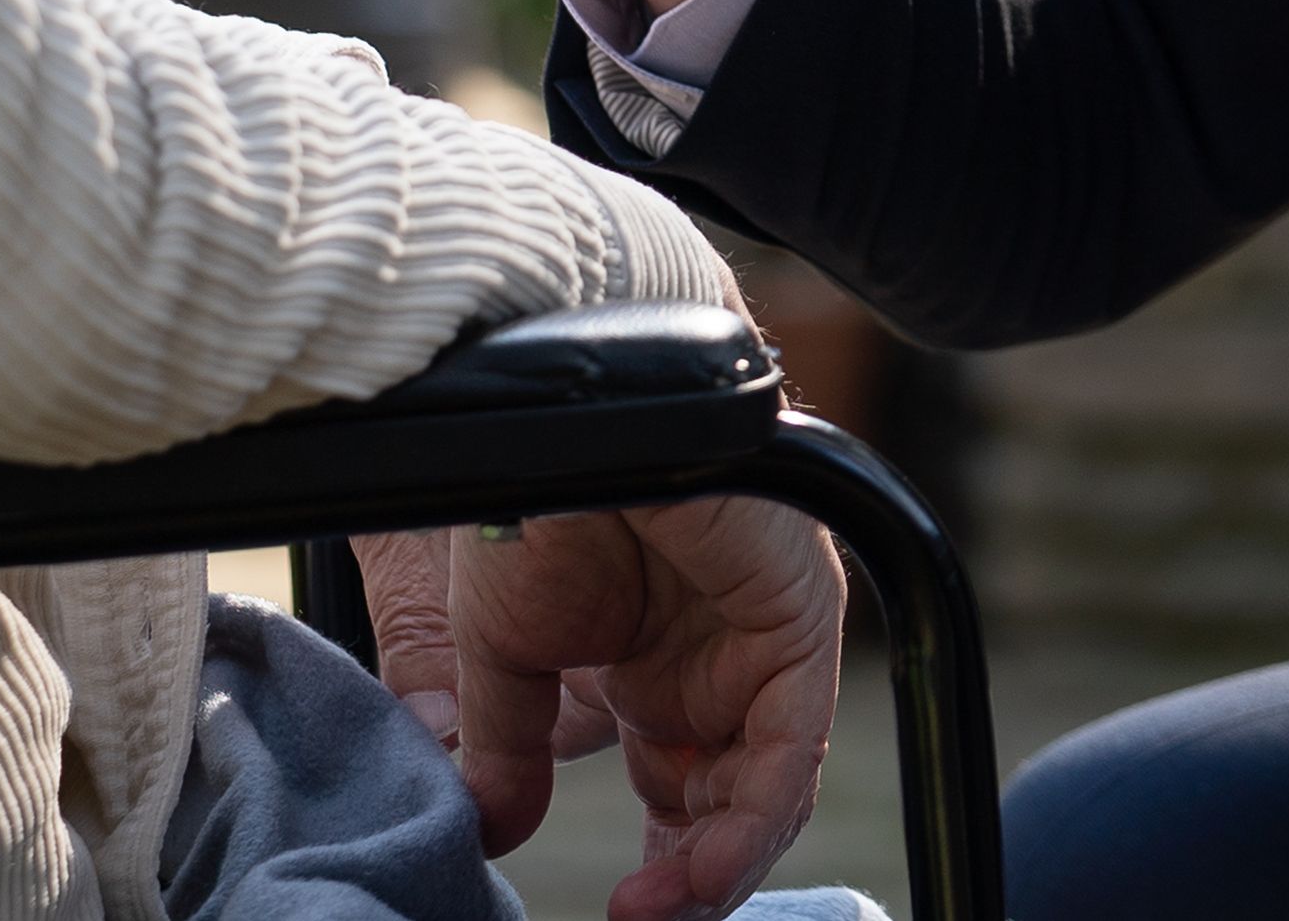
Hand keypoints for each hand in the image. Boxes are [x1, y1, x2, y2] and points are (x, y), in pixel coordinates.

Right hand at [357, 499, 845, 920]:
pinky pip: (790, 742)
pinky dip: (752, 815)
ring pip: (767, 781)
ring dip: (721, 861)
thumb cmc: (520, 505)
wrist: (556, 418)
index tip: (622, 912)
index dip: (663, 861)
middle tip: (645, 920)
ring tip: (664, 911)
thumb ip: (507, 746)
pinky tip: (702, 870)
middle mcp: (716, 659)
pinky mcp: (798, 619)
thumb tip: (490, 828)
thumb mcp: (498, 652)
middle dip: (694, 875)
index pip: (679, 788)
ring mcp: (761, 640)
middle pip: (728, 795)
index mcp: (650, 666)